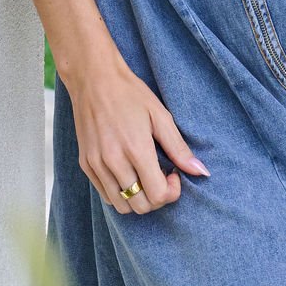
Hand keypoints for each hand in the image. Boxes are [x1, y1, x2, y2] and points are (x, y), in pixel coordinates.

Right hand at [63, 59, 210, 214]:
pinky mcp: (85, 164)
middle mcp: (113, 161)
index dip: (172, 191)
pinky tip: (128, 172)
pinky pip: (105, 195)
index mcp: (136, 149)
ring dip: (138, 198)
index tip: (173, 173)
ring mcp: (96, 164)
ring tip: (144, 174)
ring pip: (121, 206)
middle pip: (141, 206)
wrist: (94, 79)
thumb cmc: (130, 94)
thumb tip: (200, 172)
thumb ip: (179, 148)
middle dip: (157, 197)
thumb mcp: (160, 115)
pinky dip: (120, 193)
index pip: (158, 195)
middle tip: (161, 175)